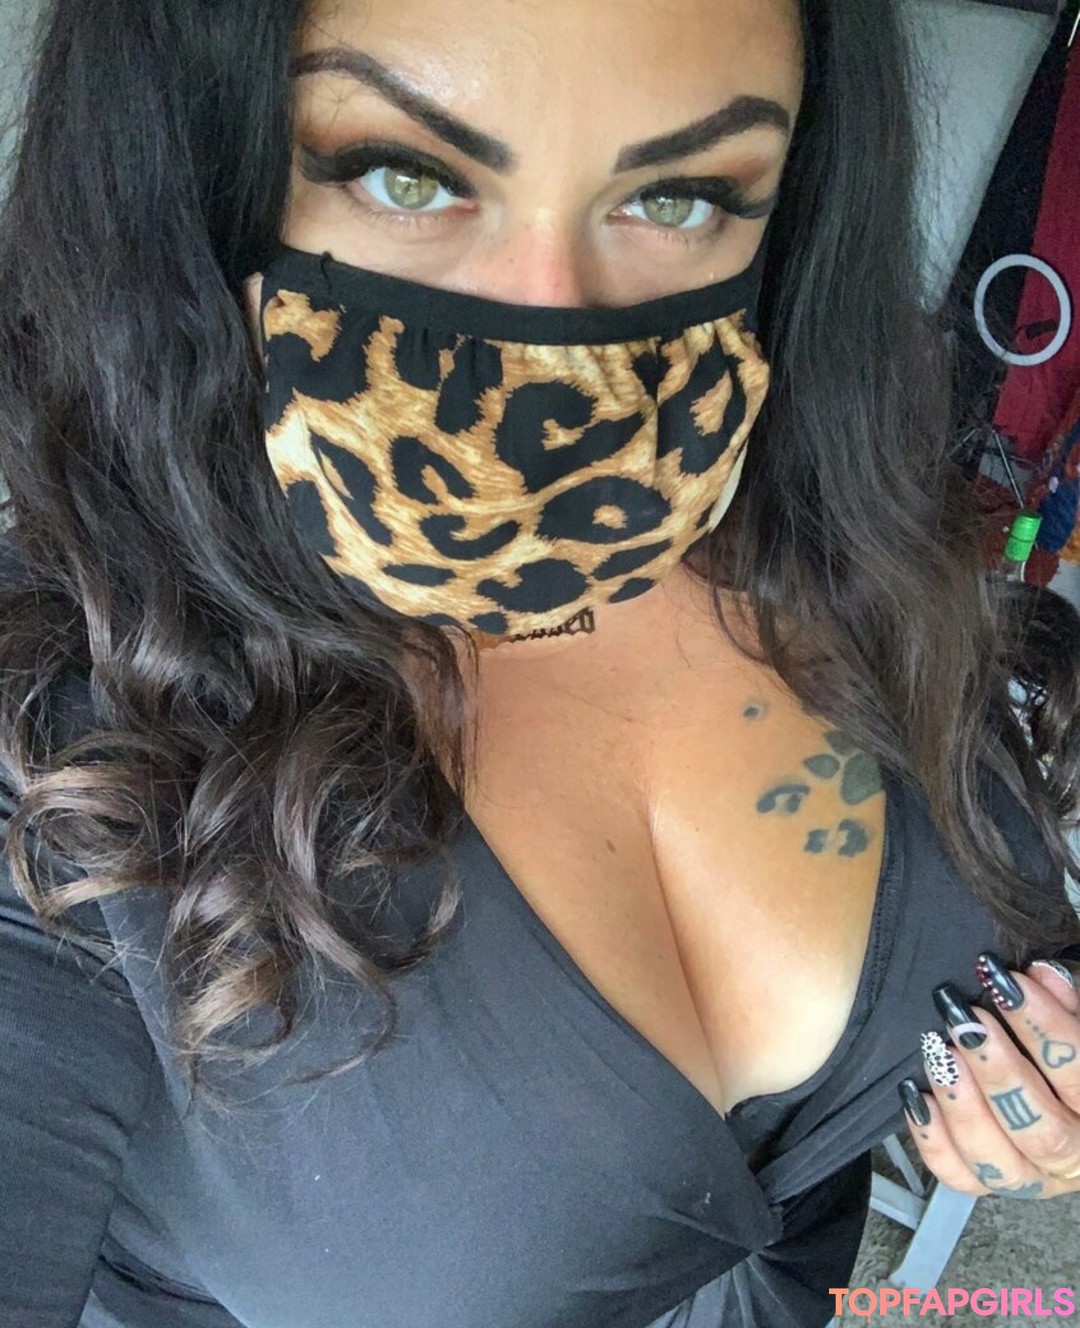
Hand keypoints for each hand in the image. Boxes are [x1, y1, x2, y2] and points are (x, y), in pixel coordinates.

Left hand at [898, 954, 1079, 1199]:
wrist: (1054, 1087)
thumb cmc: (1065, 1043)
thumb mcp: (1076, 1016)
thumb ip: (1066, 998)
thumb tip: (1040, 973)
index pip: (1079, 1074)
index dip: (1043, 1027)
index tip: (1003, 983)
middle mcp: (1073, 1155)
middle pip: (1040, 1128)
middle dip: (998, 1072)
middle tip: (964, 1021)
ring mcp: (1032, 1176)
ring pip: (999, 1162)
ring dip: (963, 1106)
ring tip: (938, 1054)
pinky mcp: (989, 1182)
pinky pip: (958, 1175)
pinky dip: (932, 1138)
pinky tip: (914, 1094)